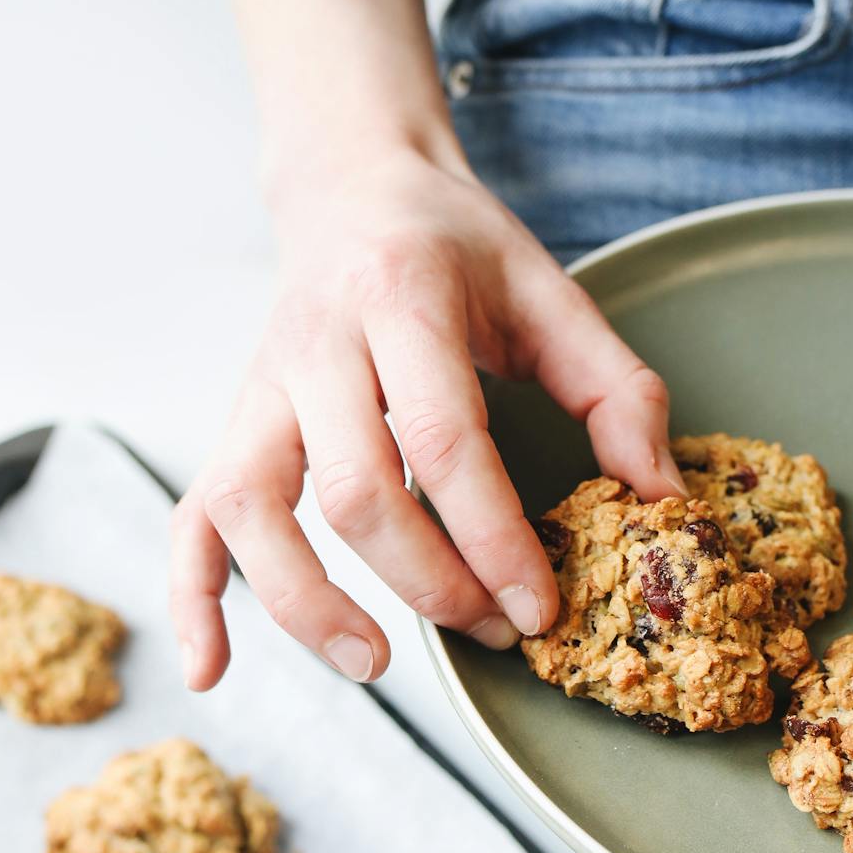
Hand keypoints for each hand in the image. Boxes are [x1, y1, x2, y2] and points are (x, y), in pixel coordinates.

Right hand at [171, 143, 686, 685]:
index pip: (442, 439)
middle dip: (428, 581)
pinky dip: (193, 596)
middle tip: (494, 629)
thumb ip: (616, 388)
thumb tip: (659, 498)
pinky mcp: (233, 420)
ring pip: (251, 506)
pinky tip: (212, 668)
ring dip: (306, 600)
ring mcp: (259, 386)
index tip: (539, 606)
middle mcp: (316, 343)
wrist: (351, 184)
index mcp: (403, 299)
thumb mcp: (550, 289)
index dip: (492, 538)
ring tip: (376, 662)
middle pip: (353, 489)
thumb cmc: (456, 246)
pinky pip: (193, 514)